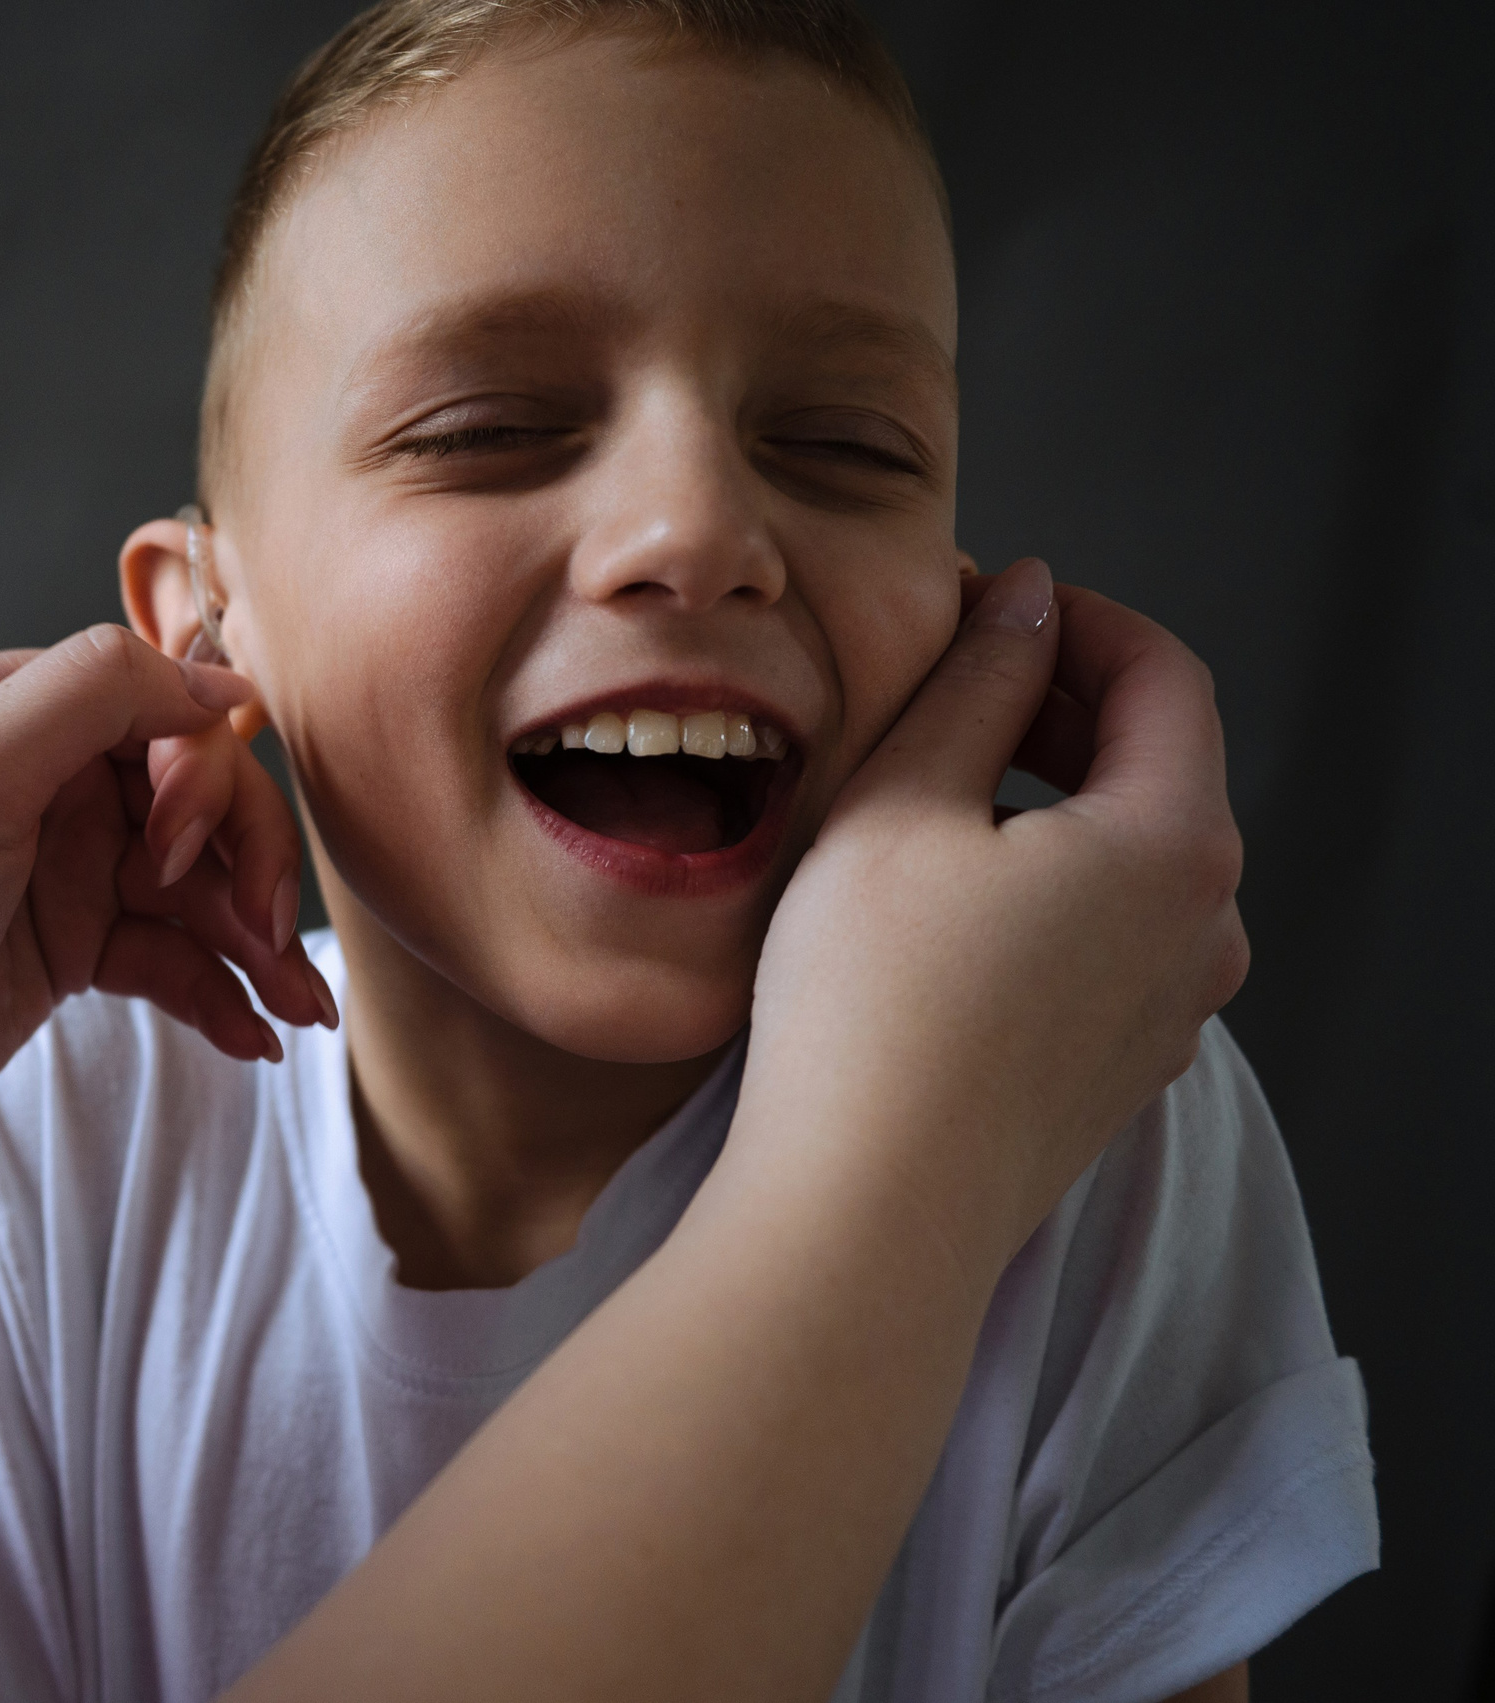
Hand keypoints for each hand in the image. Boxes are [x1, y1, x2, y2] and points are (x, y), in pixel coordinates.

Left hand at [0, 624, 336, 1175]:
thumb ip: (94, 691)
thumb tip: (224, 683)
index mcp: (23, 710)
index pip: (172, 711)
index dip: (205, 782)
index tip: (174, 858)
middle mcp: (53, 779)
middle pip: (208, 800)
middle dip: (253, 866)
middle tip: (269, 939)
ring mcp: (70, 869)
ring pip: (206, 887)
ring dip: (263, 943)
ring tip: (306, 1013)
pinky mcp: (76, 951)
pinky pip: (180, 958)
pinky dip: (226, 993)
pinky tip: (256, 1039)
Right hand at [230, 561, 1250, 1702]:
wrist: (865, 1214)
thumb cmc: (871, 1012)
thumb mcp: (901, 803)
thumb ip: (974, 683)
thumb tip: (1022, 604)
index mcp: (1173, 841)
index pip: (1165, 675)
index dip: (1075, 619)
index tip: (990, 605)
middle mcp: (1203, 928)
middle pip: (1158, 767)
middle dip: (1061, 703)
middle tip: (951, 678)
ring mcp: (1169, 1013)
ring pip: (1128, 860)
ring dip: (1048, 798)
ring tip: (931, 787)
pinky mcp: (1116, 1074)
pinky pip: (1103, 942)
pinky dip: (1043, 887)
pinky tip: (941, 901)